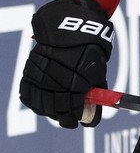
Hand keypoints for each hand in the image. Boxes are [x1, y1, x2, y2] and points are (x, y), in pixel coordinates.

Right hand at [19, 0, 112, 128]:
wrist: (69, 31)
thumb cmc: (89, 52)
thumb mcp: (98, 73)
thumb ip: (94, 93)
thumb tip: (92, 111)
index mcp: (75, 85)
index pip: (73, 112)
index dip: (77, 119)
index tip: (80, 122)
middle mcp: (55, 84)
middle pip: (56, 111)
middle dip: (64, 118)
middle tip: (69, 120)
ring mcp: (40, 79)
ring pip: (41, 105)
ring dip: (49, 111)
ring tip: (57, 112)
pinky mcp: (29, 74)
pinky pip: (28, 95)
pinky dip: (35, 101)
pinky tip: (42, 104)